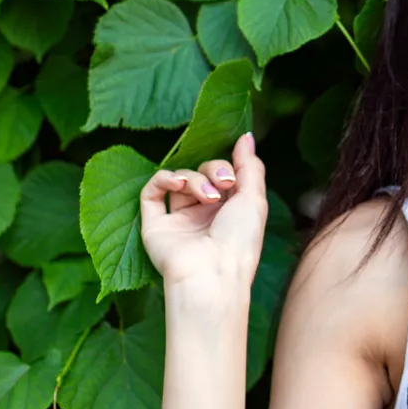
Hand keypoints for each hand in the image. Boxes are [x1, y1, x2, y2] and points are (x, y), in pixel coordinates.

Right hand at [139, 131, 267, 298]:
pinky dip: (163, 178)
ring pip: (180, 179)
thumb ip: (250, 165)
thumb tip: (246, 136)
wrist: (213, 272)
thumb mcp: (255, 198)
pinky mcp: (155, 224)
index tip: (233, 177)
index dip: (228, 167)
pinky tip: (177, 182)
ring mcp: (179, 218)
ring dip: (194, 178)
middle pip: (202, 172)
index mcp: (230, 210)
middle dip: (212, 171)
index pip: (224, 174)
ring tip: (207, 197)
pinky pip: (152, 190)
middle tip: (222, 185)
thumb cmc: (240, 240)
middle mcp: (204, 213)